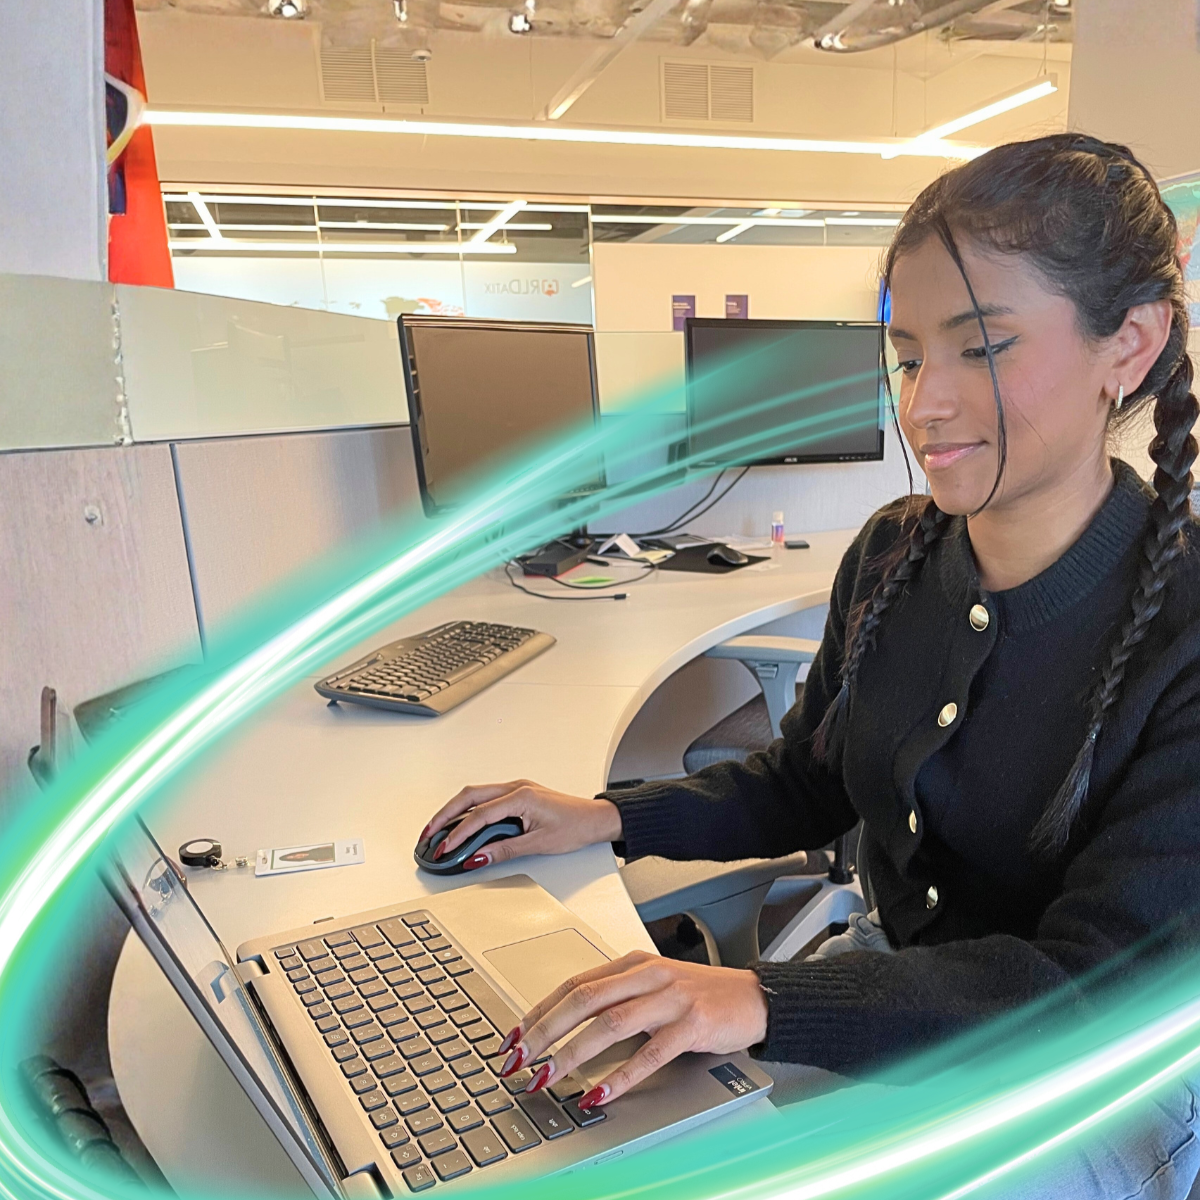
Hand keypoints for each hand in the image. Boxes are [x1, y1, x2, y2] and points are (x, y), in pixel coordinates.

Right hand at [422, 779, 622, 869]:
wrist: (596, 818)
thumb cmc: (576, 826)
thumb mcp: (539, 844)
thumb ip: (505, 850)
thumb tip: (478, 857)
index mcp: (521, 796)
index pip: (479, 815)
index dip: (458, 833)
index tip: (445, 848)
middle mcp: (516, 787)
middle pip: (469, 796)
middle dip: (444, 814)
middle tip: (428, 834)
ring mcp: (516, 788)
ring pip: (475, 794)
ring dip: (454, 810)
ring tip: (438, 829)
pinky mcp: (518, 794)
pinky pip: (486, 798)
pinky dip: (468, 809)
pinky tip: (460, 822)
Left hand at [494, 950, 768, 1107]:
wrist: (755, 997)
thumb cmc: (700, 995)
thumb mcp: (653, 987)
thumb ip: (616, 999)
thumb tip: (564, 1029)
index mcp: (632, 963)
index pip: (574, 983)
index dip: (540, 1010)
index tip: (514, 1036)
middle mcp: (647, 975)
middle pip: (583, 999)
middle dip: (544, 1030)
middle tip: (518, 1058)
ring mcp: (670, 998)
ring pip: (610, 1023)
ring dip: (572, 1052)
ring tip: (548, 1076)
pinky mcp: (692, 1024)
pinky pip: (649, 1053)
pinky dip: (619, 1075)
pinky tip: (599, 1093)